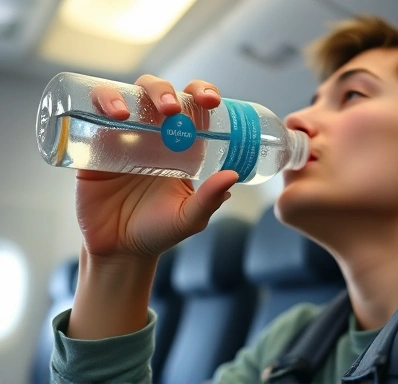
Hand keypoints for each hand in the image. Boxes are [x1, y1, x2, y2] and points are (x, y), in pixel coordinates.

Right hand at [68, 75, 236, 339]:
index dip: (202, 92)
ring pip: (127, 95)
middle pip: (159, 92)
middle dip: (164, 91)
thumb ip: (209, 200)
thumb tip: (233, 175)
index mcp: (182, 146)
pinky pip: (94, 112)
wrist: (119, 250)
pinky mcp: (96, 144)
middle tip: (170, 110)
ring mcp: (124, 136)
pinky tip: (110, 115)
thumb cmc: (159, 232)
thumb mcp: (189, 218)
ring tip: (126, 114)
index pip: (193, 106)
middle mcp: (154, 134)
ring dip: (127, 94)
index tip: (211, 101)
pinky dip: (102, 101)